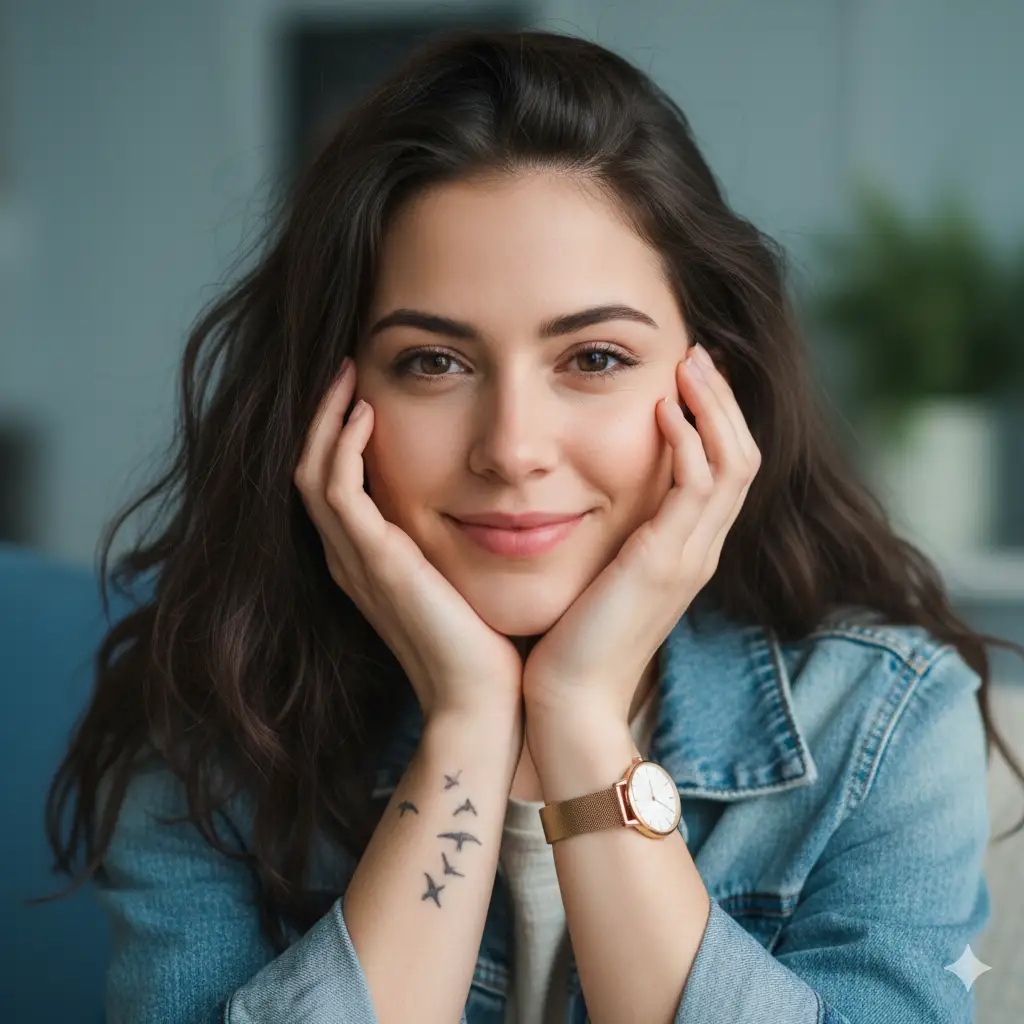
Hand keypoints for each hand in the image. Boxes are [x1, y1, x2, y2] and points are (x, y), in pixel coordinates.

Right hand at [294, 358, 524, 722]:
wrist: (485, 702)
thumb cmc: (486, 643)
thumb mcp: (464, 576)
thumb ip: (456, 539)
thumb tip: (490, 498)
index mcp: (368, 559)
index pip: (333, 481)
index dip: (339, 432)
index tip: (364, 388)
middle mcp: (350, 557)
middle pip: (312, 468)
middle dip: (325, 415)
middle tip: (344, 366)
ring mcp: (355, 561)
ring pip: (314, 471)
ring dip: (326, 418)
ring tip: (347, 373)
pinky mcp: (374, 562)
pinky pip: (338, 490)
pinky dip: (343, 446)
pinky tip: (366, 412)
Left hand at [521, 343, 759, 725]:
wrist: (569, 701)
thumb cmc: (571, 639)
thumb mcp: (600, 574)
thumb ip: (611, 535)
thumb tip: (586, 494)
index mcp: (686, 550)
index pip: (724, 469)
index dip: (716, 419)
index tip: (689, 376)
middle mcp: (700, 550)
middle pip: (741, 456)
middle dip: (723, 400)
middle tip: (699, 353)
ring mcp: (690, 557)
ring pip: (732, 463)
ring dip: (713, 407)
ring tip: (689, 363)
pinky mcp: (665, 563)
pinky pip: (697, 488)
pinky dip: (689, 442)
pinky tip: (662, 409)